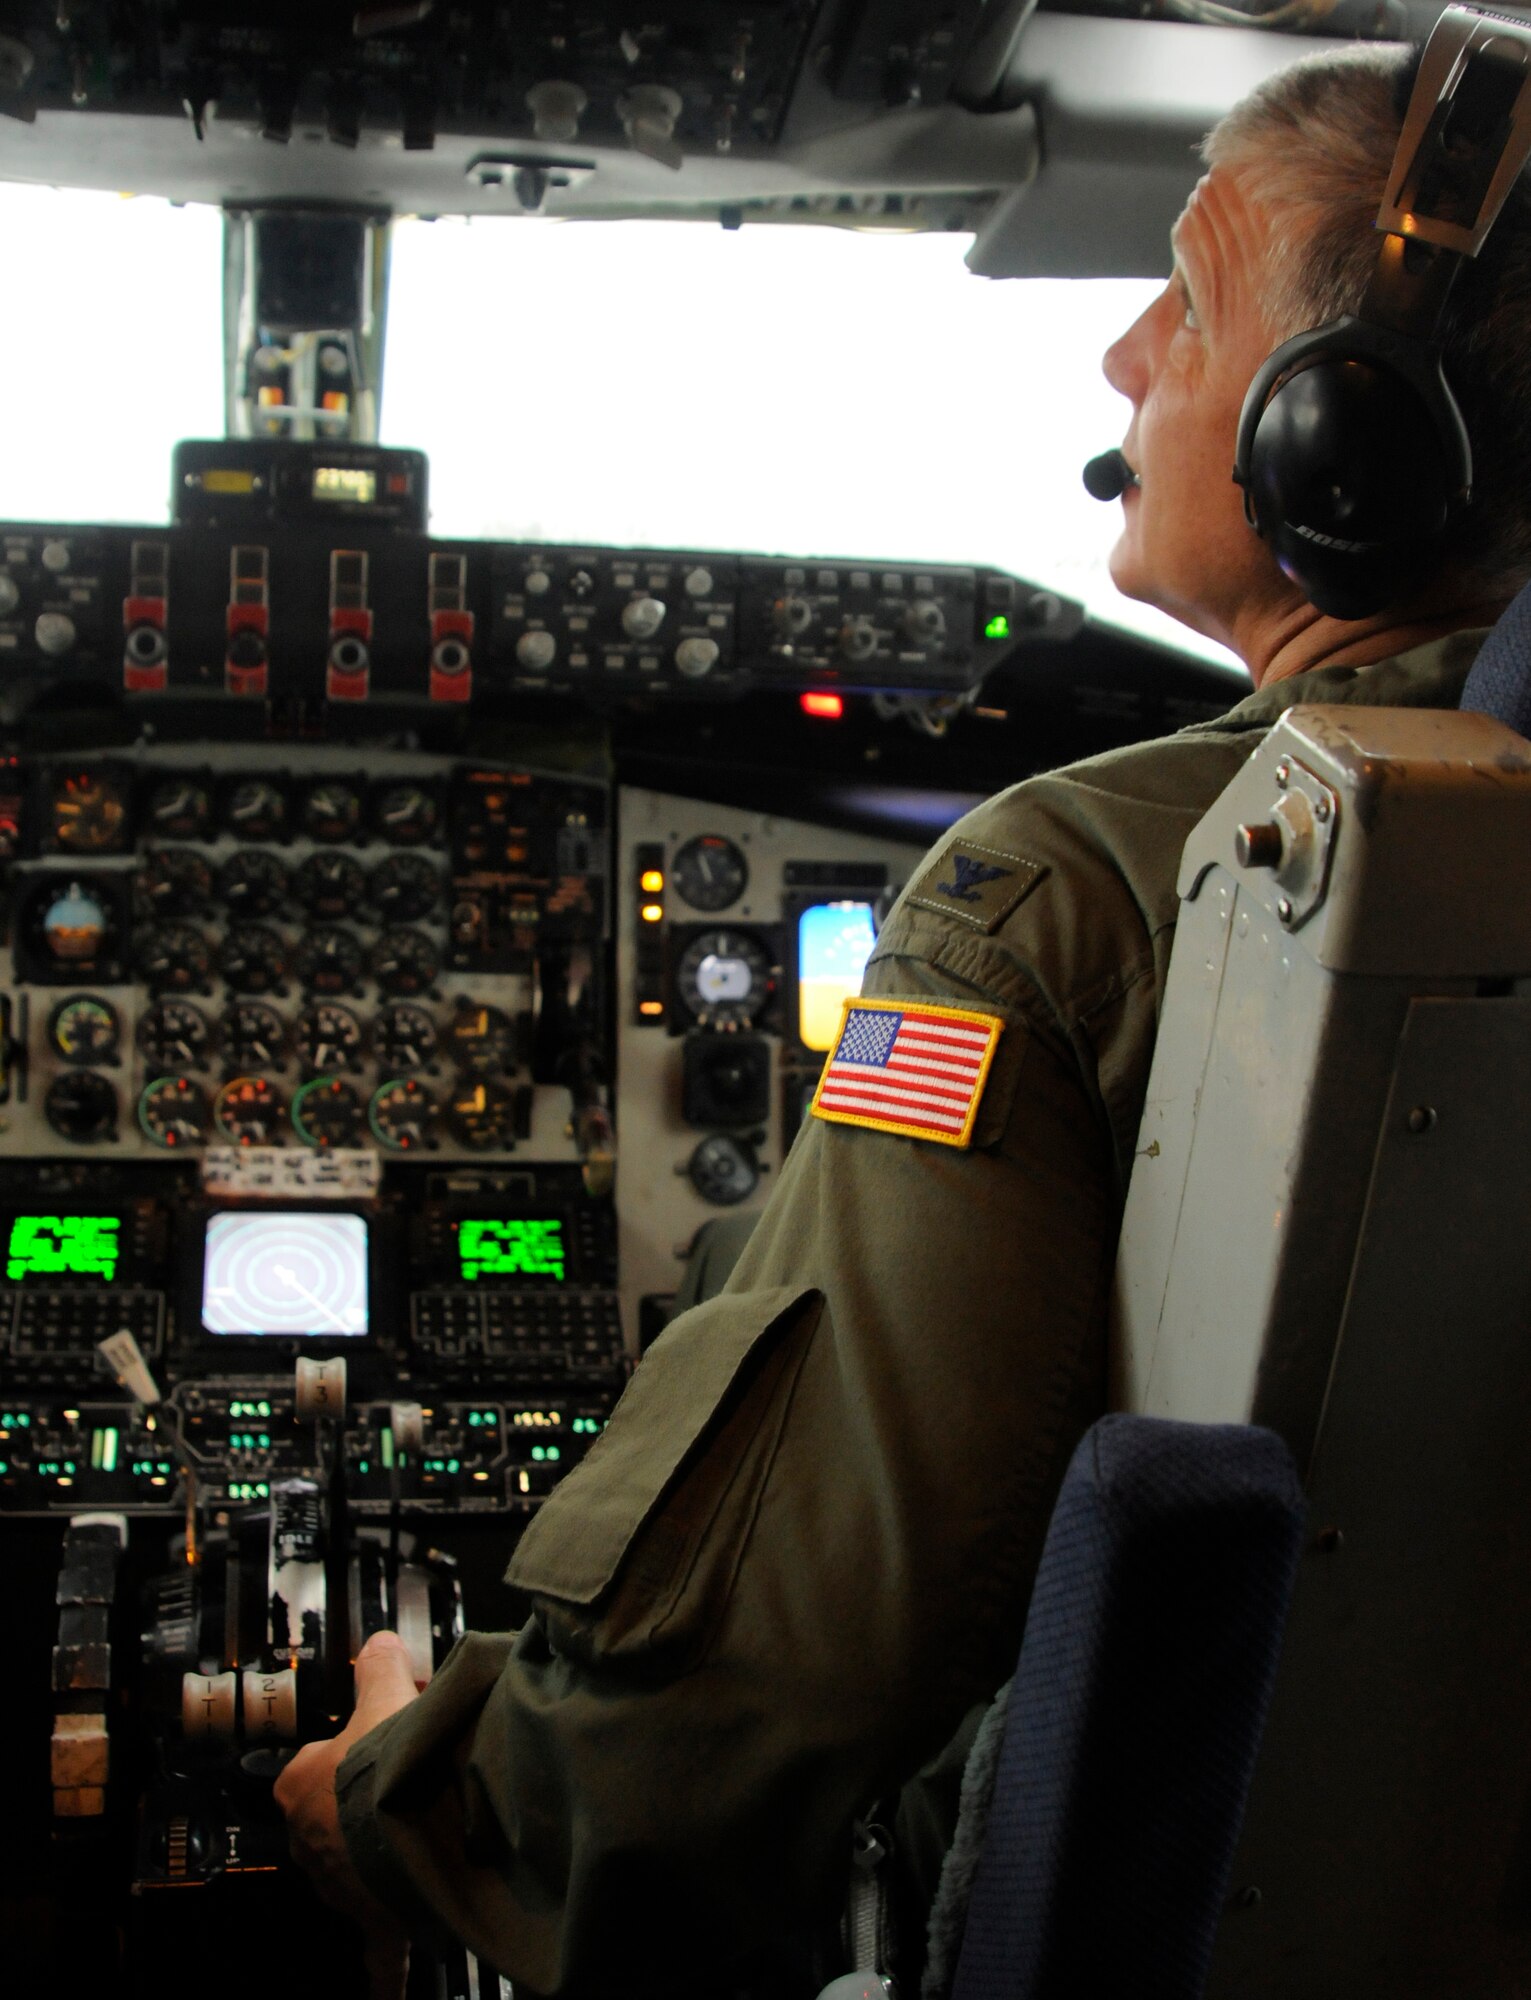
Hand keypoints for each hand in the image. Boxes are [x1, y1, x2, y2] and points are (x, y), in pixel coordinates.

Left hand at [275, 1629, 422, 1999]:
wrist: (417, 1822)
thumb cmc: (391, 1763)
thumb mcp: (386, 1696)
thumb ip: (380, 1666)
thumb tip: (379, 1642)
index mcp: (301, 1784)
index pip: (318, 1762)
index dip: (357, 1745)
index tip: (389, 1737)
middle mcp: (309, 1838)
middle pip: (338, 1816)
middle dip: (369, 1805)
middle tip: (413, 1782)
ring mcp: (338, 1882)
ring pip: (358, 1867)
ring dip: (384, 1856)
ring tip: (428, 1832)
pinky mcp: (369, 1918)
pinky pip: (377, 1948)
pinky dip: (383, 1967)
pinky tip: (386, 1987)